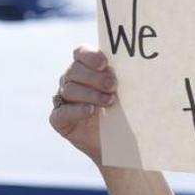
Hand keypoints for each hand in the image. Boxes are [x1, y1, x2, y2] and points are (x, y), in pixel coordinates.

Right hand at [48, 47, 116, 164]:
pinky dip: (77, 110)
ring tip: (109, 101)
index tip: (105, 64)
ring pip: (69, 89)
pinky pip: (62, 112)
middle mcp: (70, 80)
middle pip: (74, 70)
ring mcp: (63, 100)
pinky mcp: (59, 119)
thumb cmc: (123, 112)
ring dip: (90, 94)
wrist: (118, 141)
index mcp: (85, 68)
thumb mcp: (125, 93)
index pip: (80, 53)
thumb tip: (135, 66)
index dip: (90, 56)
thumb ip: (123, 78)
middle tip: (113, 85)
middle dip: (94, 77)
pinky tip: (91, 110)